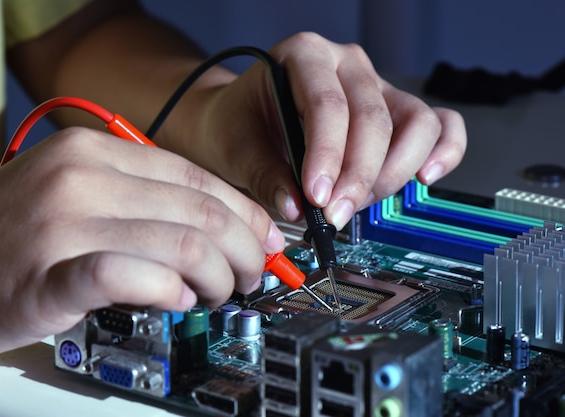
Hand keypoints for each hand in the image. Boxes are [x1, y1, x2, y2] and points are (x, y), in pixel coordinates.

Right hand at [0, 127, 283, 355]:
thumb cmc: (11, 233)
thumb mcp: (77, 189)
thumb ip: (141, 199)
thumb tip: (218, 226)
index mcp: (95, 152)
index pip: (197, 177)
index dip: (245, 213)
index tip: (266, 240)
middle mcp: (82, 178)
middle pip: (200, 211)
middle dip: (244, 250)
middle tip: (251, 276)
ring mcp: (63, 223)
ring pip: (180, 244)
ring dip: (216, 276)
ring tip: (217, 294)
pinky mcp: (48, 274)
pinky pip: (130, 276)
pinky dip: (169, 290)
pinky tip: (177, 300)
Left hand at [174, 33, 465, 228]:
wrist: (241, 120)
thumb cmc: (238, 125)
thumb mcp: (236, 148)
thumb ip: (265, 175)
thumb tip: (298, 208)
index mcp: (303, 55)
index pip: (327, 104)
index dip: (328, 155)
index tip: (318, 197)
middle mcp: (346, 64)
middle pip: (374, 118)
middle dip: (358, 176)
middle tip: (336, 215)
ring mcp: (376, 85)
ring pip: (414, 123)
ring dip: (393, 174)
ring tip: (358, 204)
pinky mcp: (395, 110)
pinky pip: (438, 124)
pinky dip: (443, 150)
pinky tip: (424, 178)